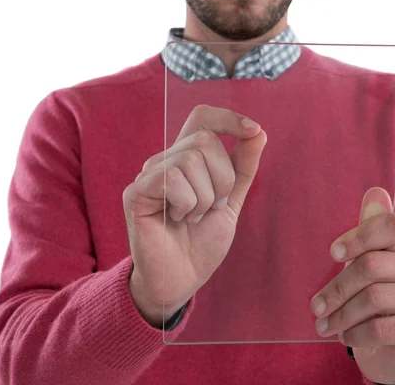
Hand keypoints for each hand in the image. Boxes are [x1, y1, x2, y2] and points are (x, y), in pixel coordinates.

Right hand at [124, 105, 266, 325]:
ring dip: (204, 197)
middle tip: (212, 207)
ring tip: (192, 217)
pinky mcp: (135, 192)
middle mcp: (166, 160)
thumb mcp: (231, 201)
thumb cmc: (201, 241)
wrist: (183, 277)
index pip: (203, 118)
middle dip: (222, 178)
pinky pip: (172, 178)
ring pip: (190, 160)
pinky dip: (186, 204)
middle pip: (205, 140)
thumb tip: (259, 132)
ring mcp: (149, 174)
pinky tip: (176, 219)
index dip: (229, 118)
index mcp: (187, 158)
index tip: (254, 131)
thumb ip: (242, 168)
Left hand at [310, 187, 394, 383]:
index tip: (332, 253)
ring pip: (374, 298)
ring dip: (341, 314)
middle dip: (336, 288)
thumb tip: (374, 191)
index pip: (394, 226)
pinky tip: (345, 336)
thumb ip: (371, 229)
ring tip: (324, 324)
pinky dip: (355, 334)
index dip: (360, 236)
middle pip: (373, 265)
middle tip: (315, 306)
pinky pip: (380, 328)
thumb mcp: (371, 262)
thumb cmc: (378, 295)